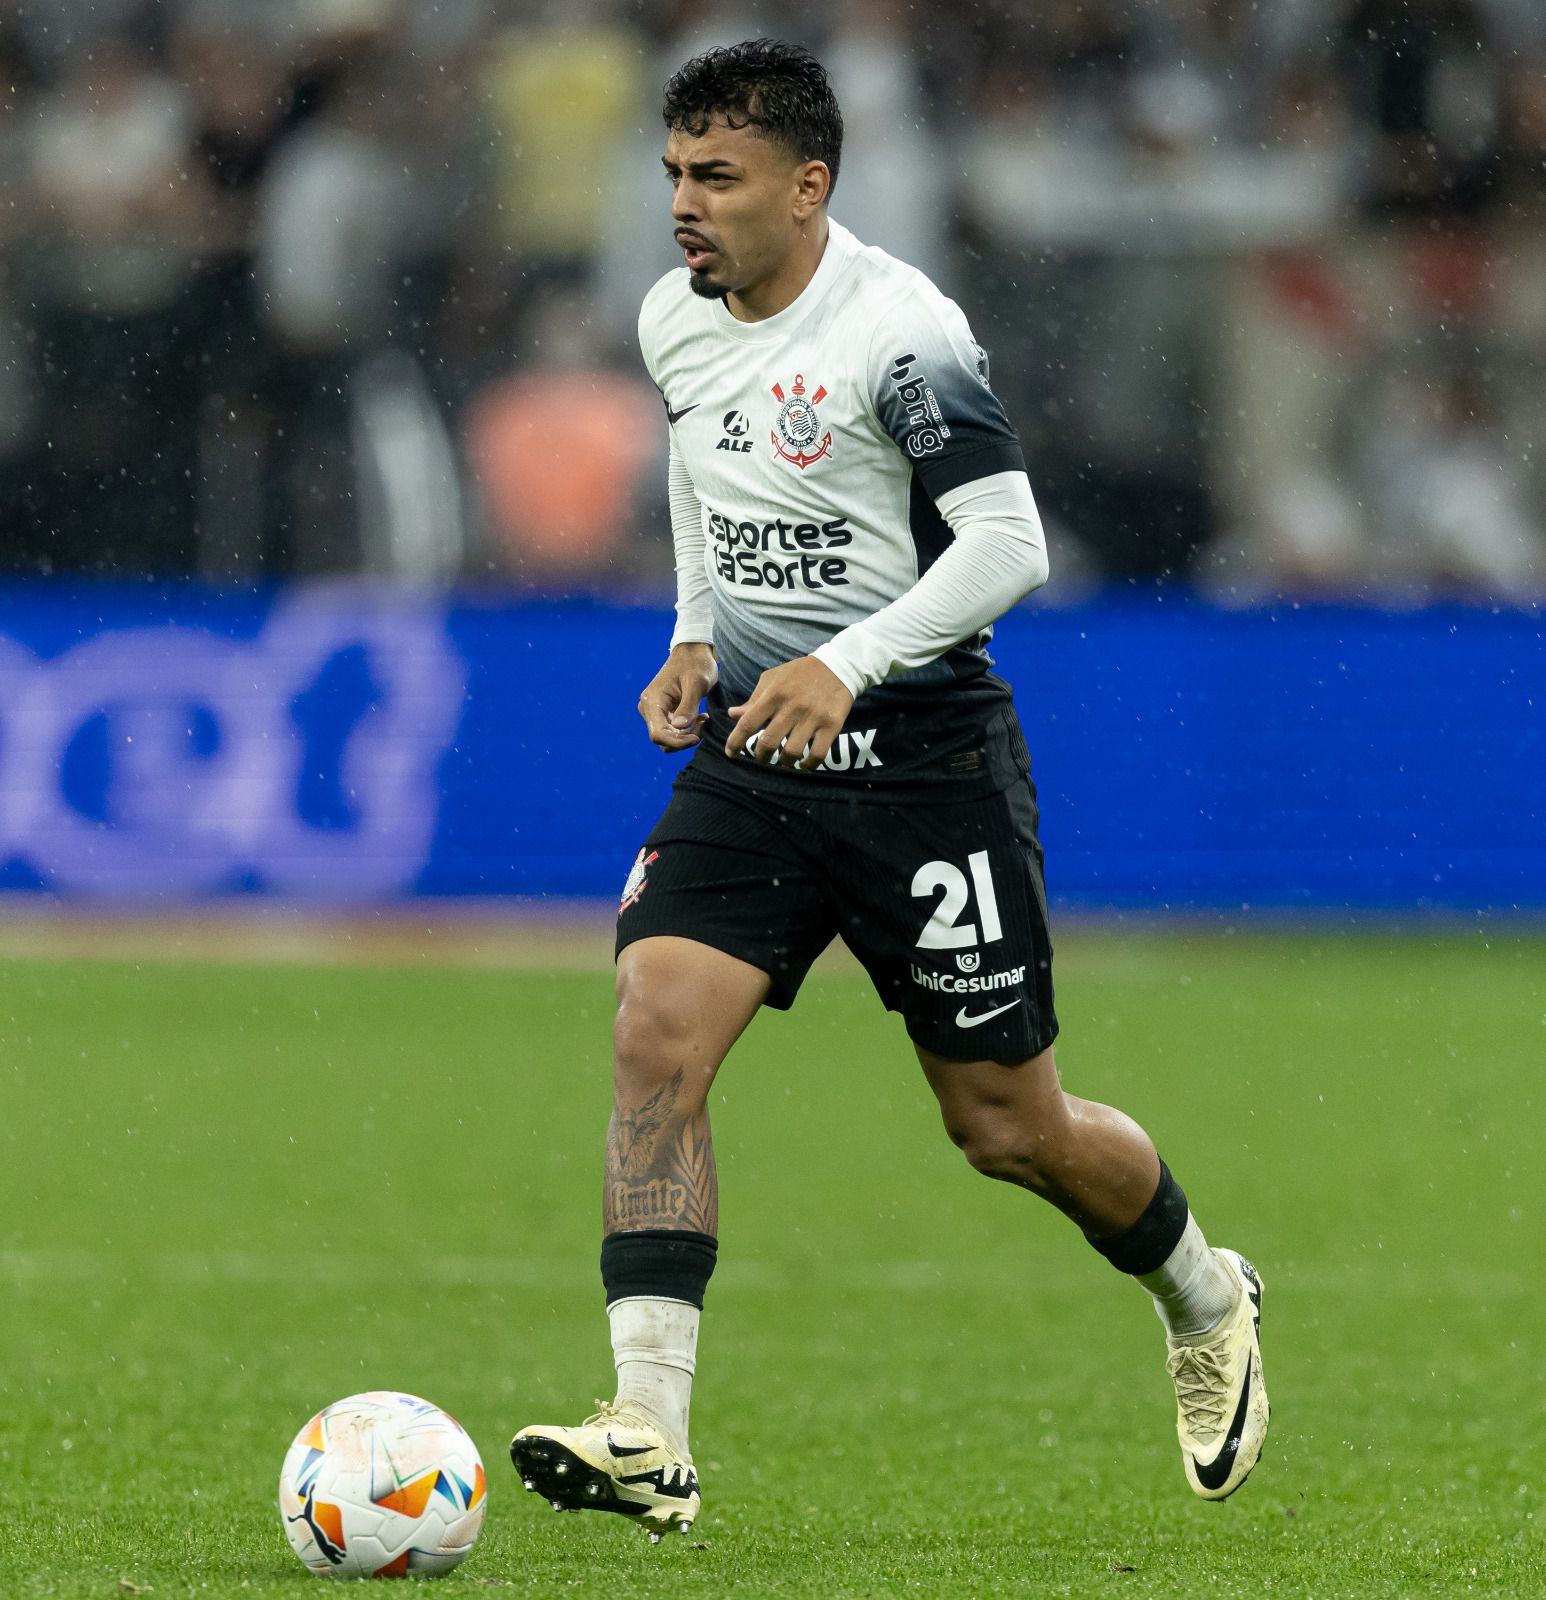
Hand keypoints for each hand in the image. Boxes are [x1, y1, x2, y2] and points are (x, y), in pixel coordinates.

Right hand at [638, 643, 716, 751]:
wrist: (693, 652)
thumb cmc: (696, 664)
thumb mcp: (697, 683)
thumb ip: (688, 706)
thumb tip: (680, 727)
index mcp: (652, 700)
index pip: (658, 734)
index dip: (677, 742)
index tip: (697, 737)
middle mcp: (648, 707)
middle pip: (662, 739)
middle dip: (683, 739)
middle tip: (703, 723)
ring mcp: (654, 711)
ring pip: (668, 738)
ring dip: (686, 735)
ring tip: (702, 719)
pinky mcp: (663, 712)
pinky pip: (672, 731)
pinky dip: (687, 730)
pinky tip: (700, 717)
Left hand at [725, 656, 854, 772]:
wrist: (839, 666)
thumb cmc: (800, 673)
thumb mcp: (773, 679)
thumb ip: (753, 699)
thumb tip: (733, 715)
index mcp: (774, 695)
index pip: (748, 723)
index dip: (735, 742)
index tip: (731, 753)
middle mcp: (792, 707)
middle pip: (768, 743)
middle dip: (761, 756)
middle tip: (763, 756)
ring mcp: (813, 717)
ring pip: (791, 752)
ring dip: (784, 762)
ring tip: (784, 759)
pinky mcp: (832, 725)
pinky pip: (817, 754)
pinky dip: (808, 765)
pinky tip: (804, 763)